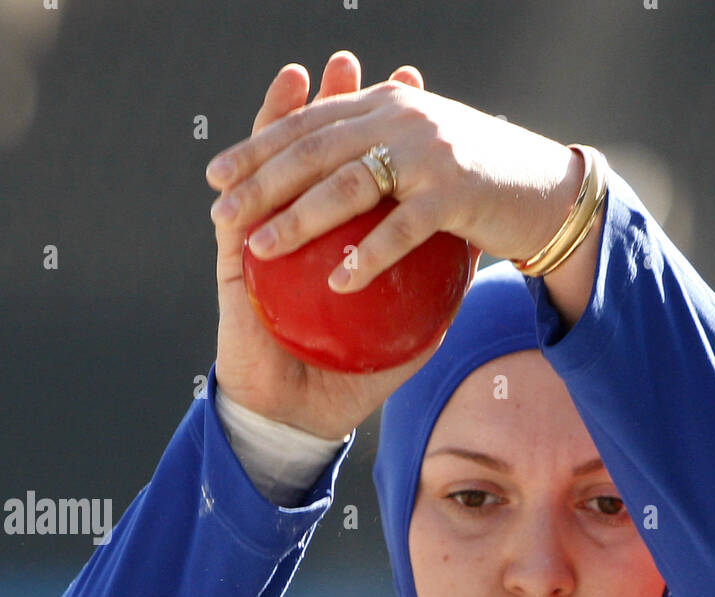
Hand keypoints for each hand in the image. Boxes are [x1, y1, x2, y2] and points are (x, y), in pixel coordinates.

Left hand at [206, 52, 586, 341]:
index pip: (308, 124)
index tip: (217, 175)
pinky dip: (367, 255)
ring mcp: (428, 154)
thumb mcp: (425, 159)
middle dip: (261, 182)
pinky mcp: (455, 194)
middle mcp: (401, 118)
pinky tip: (337, 280)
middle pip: (314, 149)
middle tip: (223, 215)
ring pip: (348, 182)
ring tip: (262, 247)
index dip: (257, 146)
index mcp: (385, 107)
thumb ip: (378, 157)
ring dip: (299, 216)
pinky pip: (400, 228)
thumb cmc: (484, 186)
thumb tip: (325, 177)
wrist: (550, 194)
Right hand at [209, 55, 473, 438]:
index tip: (410, 86)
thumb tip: (476, 251)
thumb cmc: (348, 381)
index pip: (364, 177)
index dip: (383, 131)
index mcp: (341, 247)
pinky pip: (248, 194)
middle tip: (358, 61)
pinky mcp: (239, 255)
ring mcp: (269, 239)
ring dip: (298, 113)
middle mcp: (306, 235)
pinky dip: (257, 151)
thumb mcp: (406, 336)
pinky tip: (271, 117)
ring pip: (281, 163)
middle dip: (340, 104)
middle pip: (323, 155)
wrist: (299, 418)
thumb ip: (435, 294)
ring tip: (319, 69)